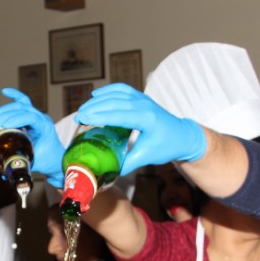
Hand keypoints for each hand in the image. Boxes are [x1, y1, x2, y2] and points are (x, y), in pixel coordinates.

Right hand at [0, 88, 65, 186]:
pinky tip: (5, 91)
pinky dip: (14, 96)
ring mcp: (37, 115)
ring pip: (20, 105)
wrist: (56, 159)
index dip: (14, 119)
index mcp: (44, 127)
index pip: (30, 117)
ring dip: (4, 110)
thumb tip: (3, 172)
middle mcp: (41, 118)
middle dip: (4, 114)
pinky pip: (23, 102)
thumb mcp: (34, 162)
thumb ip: (19, 164)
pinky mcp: (31, 116)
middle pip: (22, 109)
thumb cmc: (48, 161)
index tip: (2, 126)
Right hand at [75, 83, 207, 174]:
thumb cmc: (167, 145)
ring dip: (98, 100)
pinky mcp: (140, 97)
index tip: (83, 118)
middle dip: (94, 108)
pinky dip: (108, 90)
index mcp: (147, 118)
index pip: (119, 115)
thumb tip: (109, 170)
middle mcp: (144, 104)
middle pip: (114, 102)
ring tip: (83, 109)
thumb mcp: (147, 157)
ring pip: (116, 94)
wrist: (182, 136)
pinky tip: (97, 95)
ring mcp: (142, 98)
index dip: (99, 116)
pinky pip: (122, 89)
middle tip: (78, 116)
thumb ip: (127, 163)